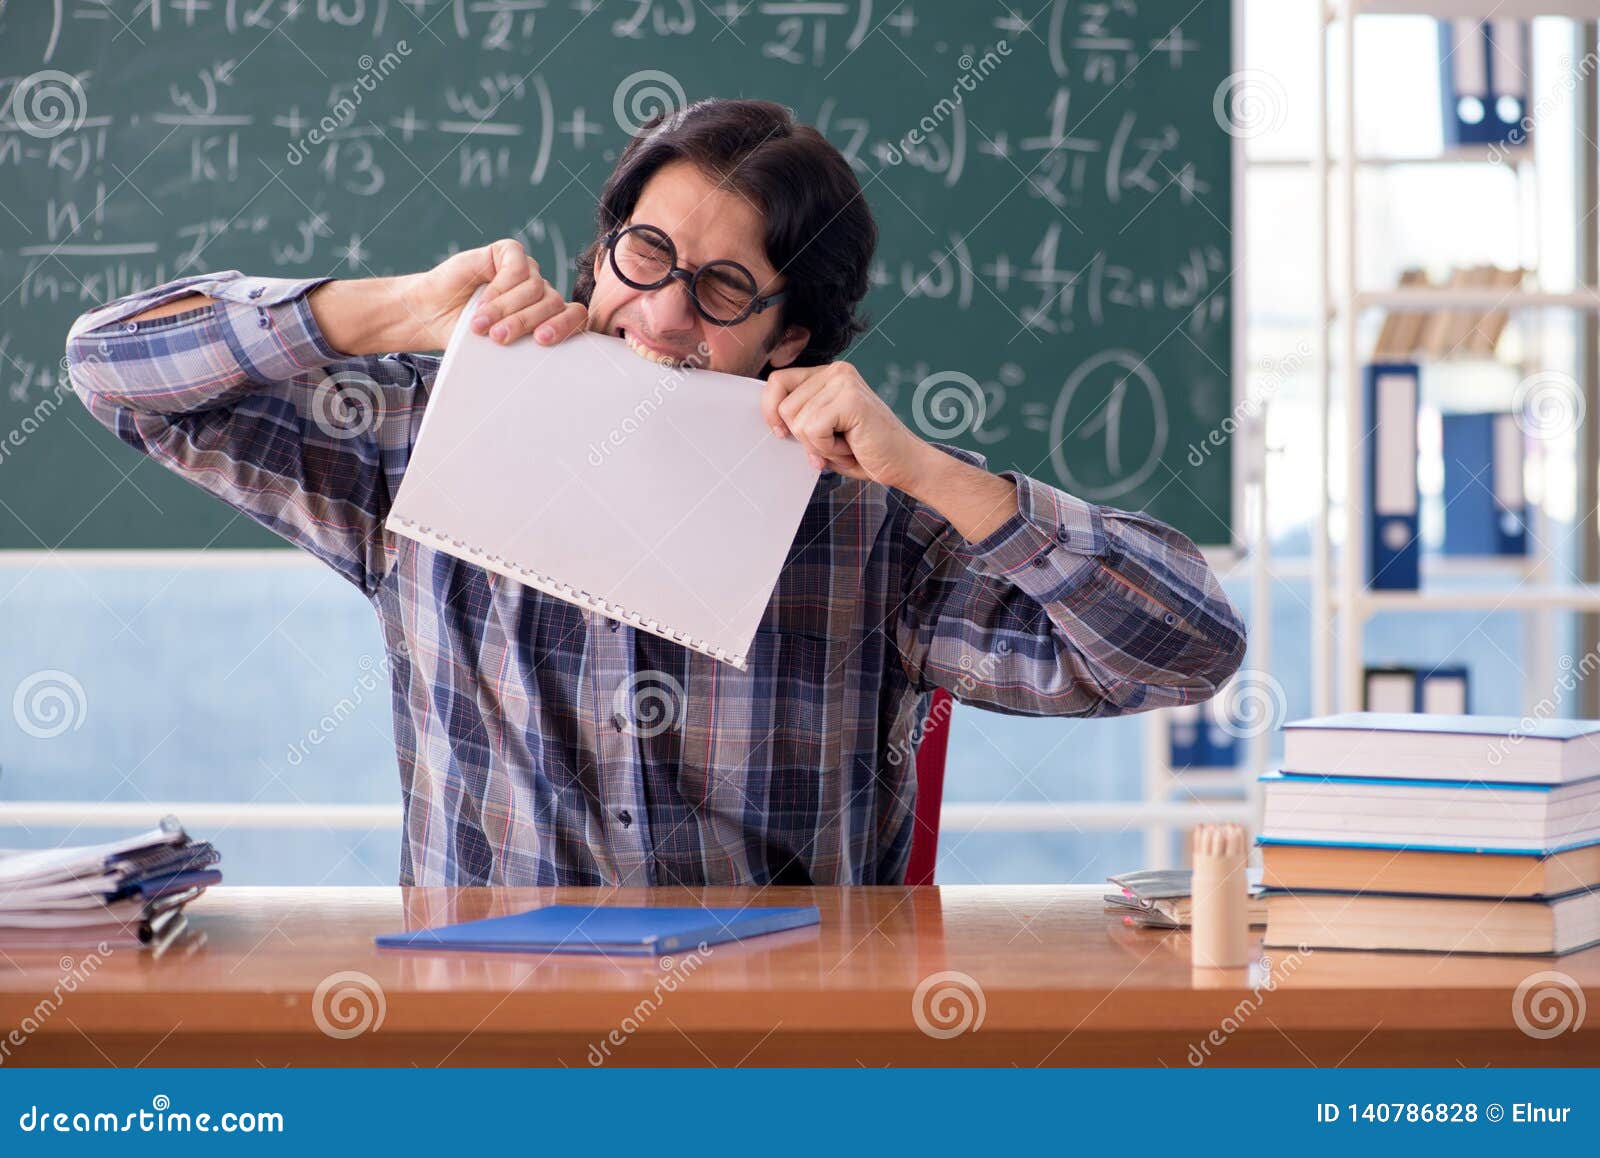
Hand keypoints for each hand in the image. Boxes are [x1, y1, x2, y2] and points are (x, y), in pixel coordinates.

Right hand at [398, 238, 586, 349]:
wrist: (432, 315)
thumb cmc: (466, 335)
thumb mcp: (501, 348)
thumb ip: (526, 348)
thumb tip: (551, 363)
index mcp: (547, 316)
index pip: (575, 316)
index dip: (566, 326)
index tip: (542, 340)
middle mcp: (541, 291)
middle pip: (553, 303)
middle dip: (525, 322)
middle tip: (500, 339)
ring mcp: (526, 270)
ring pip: (534, 287)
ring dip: (506, 309)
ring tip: (481, 326)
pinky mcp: (508, 252)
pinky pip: (517, 267)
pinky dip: (500, 289)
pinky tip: (482, 304)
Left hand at [761, 361, 932, 489]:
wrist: (904, 464)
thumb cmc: (864, 451)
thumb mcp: (822, 432)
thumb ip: (799, 419)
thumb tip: (771, 420)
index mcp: (827, 374)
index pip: (777, 381)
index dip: (770, 410)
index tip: (781, 433)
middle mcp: (836, 371)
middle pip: (784, 406)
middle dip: (802, 436)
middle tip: (833, 442)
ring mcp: (844, 382)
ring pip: (797, 421)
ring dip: (817, 445)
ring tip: (845, 443)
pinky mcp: (850, 399)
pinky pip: (813, 429)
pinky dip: (827, 448)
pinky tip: (850, 446)